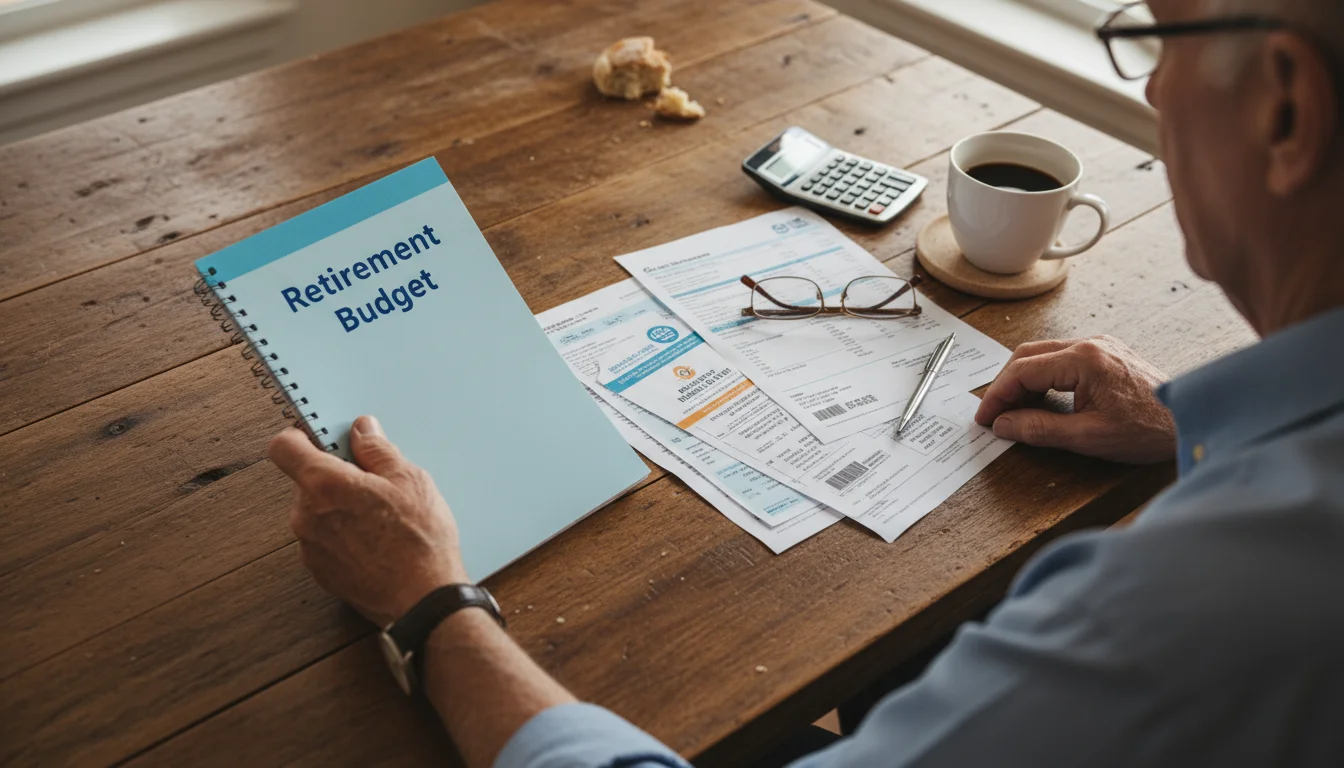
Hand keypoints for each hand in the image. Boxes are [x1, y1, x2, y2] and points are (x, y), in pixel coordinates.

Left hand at [268, 415, 466, 626]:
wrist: (422, 600)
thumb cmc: (419, 541)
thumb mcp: (410, 480)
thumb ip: (377, 450)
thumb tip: (362, 430)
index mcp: (324, 484)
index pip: (284, 447)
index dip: (299, 437)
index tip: (320, 438)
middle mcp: (306, 516)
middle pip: (305, 481)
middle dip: (334, 477)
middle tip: (374, 484)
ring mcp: (309, 547)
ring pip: (315, 512)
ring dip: (339, 508)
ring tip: (381, 519)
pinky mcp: (319, 572)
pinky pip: (323, 540)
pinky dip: (342, 536)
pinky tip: (376, 542)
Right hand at [974, 336, 1175, 463]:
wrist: (1192, 422)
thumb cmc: (1149, 430)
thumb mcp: (1088, 437)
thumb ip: (1039, 429)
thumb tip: (1004, 424)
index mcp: (1084, 359)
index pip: (1022, 370)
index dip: (997, 395)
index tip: (984, 418)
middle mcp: (1090, 344)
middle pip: (1028, 355)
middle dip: (1005, 385)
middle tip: (994, 414)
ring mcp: (1100, 347)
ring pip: (1044, 355)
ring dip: (1024, 380)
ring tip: (1015, 411)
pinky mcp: (1107, 355)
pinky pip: (1063, 359)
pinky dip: (1044, 378)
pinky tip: (1042, 401)